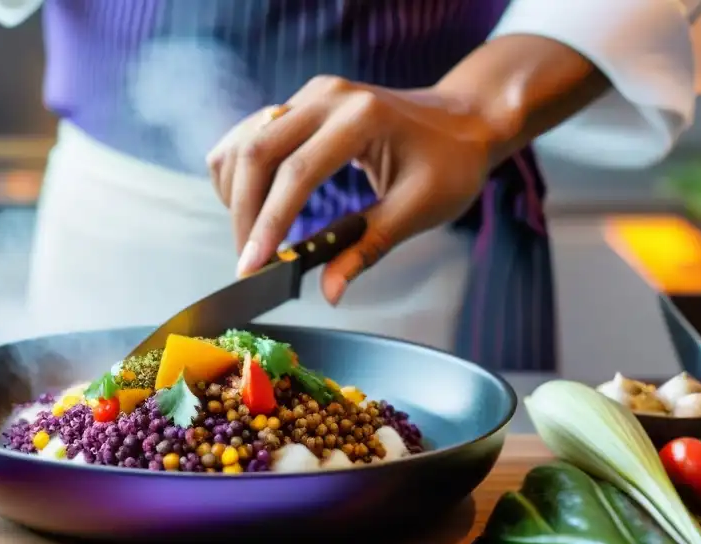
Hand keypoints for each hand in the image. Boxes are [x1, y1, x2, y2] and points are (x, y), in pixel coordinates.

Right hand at [206, 35, 607, 304]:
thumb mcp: (417, 209)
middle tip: (247, 263)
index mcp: (362, 117)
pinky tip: (251, 206)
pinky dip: (239, 173)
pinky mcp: (300, 103)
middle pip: (257, 152)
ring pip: (244, 142)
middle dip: (244, 214)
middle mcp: (328, 96)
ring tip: (251, 237)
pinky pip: (249, 135)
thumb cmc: (450, 164)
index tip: (252, 266)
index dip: (269, 223)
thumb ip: (367, 248)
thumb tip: (328, 292)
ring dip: (236, 193)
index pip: (298, 173)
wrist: (464, 121)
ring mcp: (310, 95)